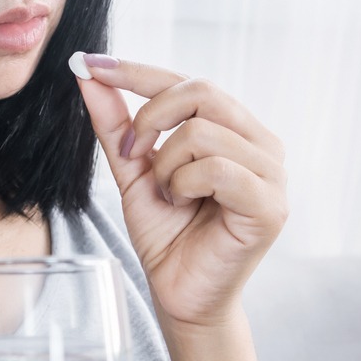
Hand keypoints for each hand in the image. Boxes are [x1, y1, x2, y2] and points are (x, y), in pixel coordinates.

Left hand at [72, 55, 287, 329]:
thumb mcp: (133, 172)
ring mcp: (272, 174)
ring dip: (166, 165)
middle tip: (132, 157)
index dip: (138, 71)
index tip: (91, 64)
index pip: (189, 82)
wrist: (179, 296)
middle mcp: (262, 144)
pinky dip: (184, 185)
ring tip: (169, 195)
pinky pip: (216, 168)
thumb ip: (116, 124)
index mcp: (236, 130)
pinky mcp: (270, 206)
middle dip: (151, 118)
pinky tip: (183, 206)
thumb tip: (89, 73)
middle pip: (202, 92)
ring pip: (203, 132)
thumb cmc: (167, 236)